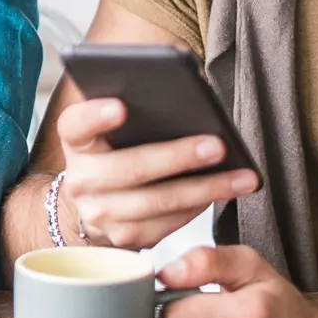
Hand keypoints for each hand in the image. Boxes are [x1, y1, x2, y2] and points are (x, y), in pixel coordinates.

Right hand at [53, 97, 258, 248]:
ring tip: (241, 176)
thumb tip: (192, 79)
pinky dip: (199, 207)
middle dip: (177, 157)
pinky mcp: (124, 238)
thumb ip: (142, 102)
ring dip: (205, 188)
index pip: (76, 125)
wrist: (96, 204)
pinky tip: (224, 192)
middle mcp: (81, 180)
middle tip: (217, 145)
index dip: (95, 116)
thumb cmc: (119, 151)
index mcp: (77, 141)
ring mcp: (99, 214)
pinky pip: (168, 224)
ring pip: (157, 202)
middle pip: (129, 168)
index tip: (121, 106)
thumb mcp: (117, 125)